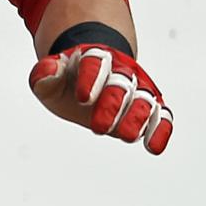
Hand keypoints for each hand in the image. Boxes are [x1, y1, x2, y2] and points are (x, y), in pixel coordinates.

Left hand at [28, 44, 172, 153]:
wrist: (91, 74)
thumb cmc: (68, 78)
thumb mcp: (50, 75)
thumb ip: (44, 74)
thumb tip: (49, 71)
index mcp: (95, 57)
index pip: (95, 63)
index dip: (91, 78)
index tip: (82, 98)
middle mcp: (121, 71)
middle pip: (121, 84)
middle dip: (112, 105)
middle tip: (97, 127)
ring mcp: (138, 88)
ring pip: (144, 100)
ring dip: (137, 118)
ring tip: (126, 136)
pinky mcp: (150, 106)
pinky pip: (161, 116)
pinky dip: (160, 130)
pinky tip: (153, 147)